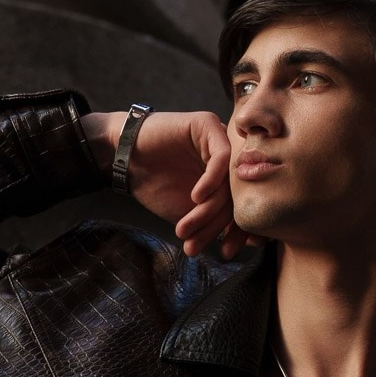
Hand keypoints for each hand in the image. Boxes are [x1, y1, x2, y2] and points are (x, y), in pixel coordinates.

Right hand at [81, 110, 257, 258]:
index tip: (227, 252)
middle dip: (218, 226)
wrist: (123, 160)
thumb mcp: (190, 213)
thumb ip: (216, 222)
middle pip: (237, 196)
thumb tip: (252, 243)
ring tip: (186, 228)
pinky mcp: (207, 125)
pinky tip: (196, 197)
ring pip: (228, 181)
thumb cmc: (156, 185)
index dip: (238, 233)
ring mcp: (221, 140)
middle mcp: (230, 158)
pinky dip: (211, 181)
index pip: (243, 206)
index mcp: (230, 178)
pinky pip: (221, 157)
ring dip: (208, 210)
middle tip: (197, 244)